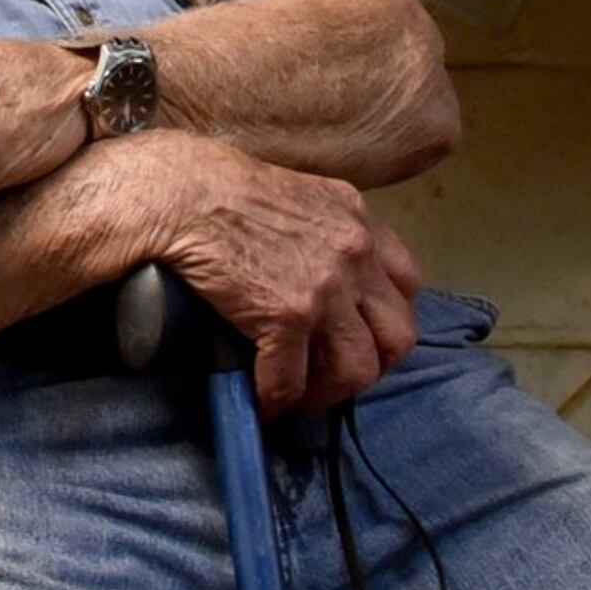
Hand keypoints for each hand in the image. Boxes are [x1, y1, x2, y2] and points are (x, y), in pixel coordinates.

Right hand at [147, 140, 423, 415]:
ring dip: (325, 393)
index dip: (386, 322)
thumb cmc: (225, 188)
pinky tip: (260, 401)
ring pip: (354, 371)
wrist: (182, 192)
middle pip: (397, 338)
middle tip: (333, 376)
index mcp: (360, 221)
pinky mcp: (286, 316)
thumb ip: (327, 231)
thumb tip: (322, 276)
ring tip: (297, 395)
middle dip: (369, 367)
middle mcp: (355, 255)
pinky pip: (289, 381)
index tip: (360, 337)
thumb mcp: (301, 196)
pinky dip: (274, 400)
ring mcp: (325, 288)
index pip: (407, 285)